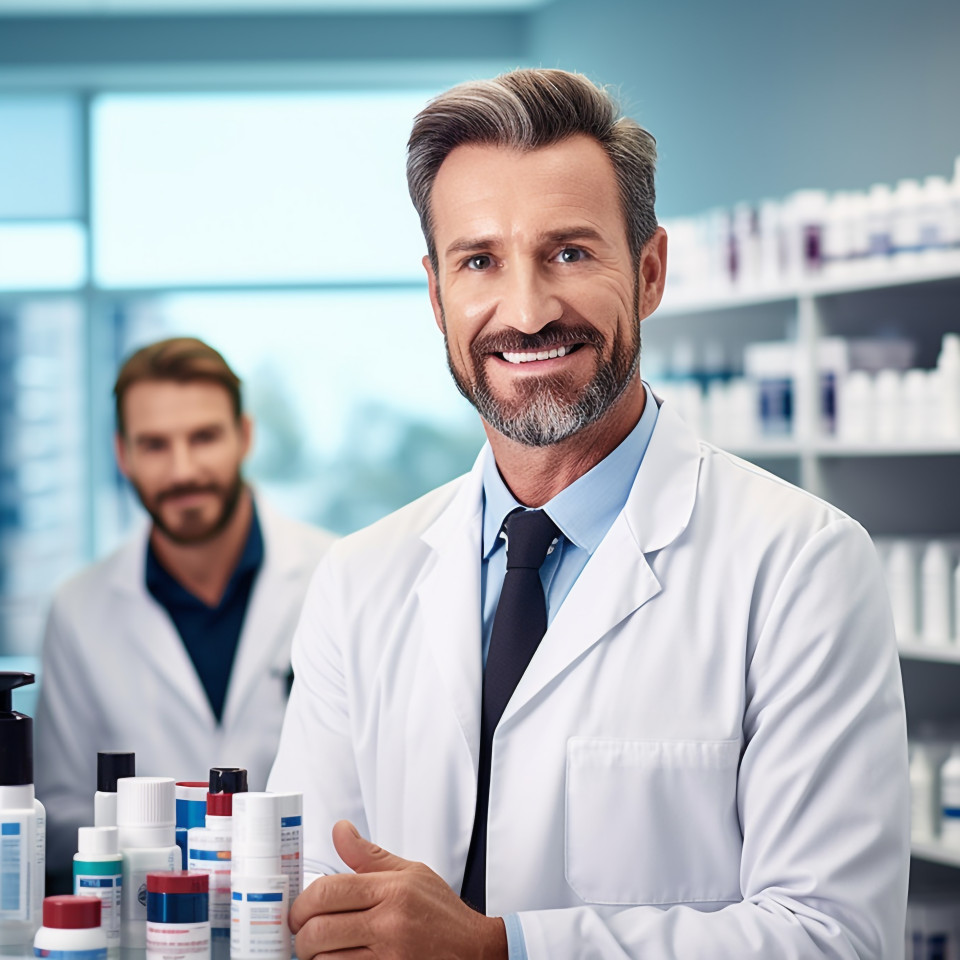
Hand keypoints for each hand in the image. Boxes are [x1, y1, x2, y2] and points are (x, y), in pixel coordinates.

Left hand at [290, 820, 507, 959]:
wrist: (473, 949)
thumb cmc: (442, 913)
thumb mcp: (410, 873)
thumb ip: (369, 856)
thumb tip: (340, 831)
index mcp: (391, 890)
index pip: (328, 891)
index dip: (303, 902)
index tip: (299, 909)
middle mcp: (389, 923)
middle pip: (319, 929)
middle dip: (300, 933)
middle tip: (302, 931)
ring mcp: (388, 956)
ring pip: (325, 959)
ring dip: (315, 955)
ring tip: (320, 947)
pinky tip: (337, 958)